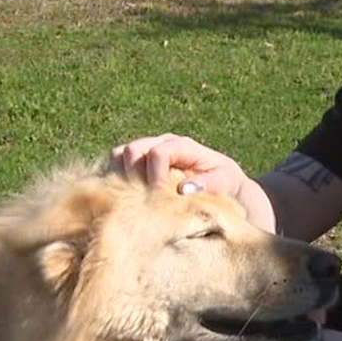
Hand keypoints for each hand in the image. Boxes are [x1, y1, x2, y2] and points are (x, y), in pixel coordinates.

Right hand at [110, 134, 249, 199]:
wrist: (224, 186)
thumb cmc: (226, 183)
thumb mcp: (226, 181)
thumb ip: (209, 183)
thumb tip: (182, 188)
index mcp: (182, 145)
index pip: (158, 153)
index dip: (154, 174)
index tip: (160, 194)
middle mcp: (161, 144)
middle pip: (132, 150)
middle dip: (134, 174)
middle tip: (145, 196)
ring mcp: (147, 152)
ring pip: (119, 155)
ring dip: (121, 175)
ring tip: (134, 195)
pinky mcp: (137, 164)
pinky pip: (115, 165)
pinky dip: (115, 178)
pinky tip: (125, 195)